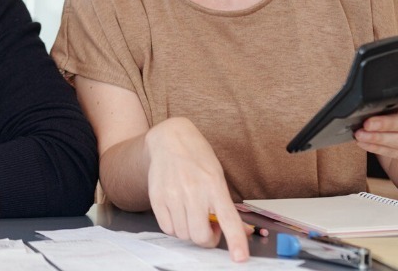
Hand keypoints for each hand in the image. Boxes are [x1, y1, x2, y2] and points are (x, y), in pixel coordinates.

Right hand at [145, 117, 250, 261]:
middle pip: (200, 236)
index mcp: (214, 185)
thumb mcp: (218, 177)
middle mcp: (193, 191)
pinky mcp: (156, 197)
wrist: (170, 139)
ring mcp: (172, 194)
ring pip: (183, 235)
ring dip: (190, 232)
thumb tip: (240, 233)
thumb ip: (226, 206)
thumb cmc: (198, 158)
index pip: (228, 219)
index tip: (240, 258)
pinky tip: (179, 214)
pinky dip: (175, 228)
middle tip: (210, 227)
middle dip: (208, 238)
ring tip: (192, 215)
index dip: (235, 242)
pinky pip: (167, 228)